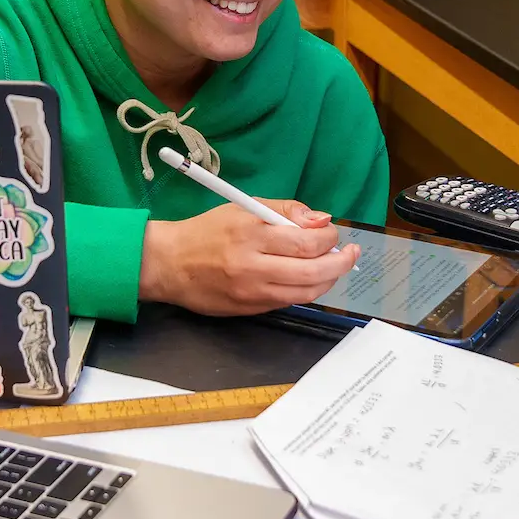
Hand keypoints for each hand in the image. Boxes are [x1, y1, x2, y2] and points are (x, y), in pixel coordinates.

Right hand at [140, 200, 362, 317]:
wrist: (169, 264)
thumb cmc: (207, 232)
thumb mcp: (243, 208)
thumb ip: (285, 211)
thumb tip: (322, 220)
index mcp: (251, 235)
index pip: (306, 242)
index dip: (329, 238)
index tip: (333, 233)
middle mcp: (253, 267)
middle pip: (313, 272)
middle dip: (340, 263)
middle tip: (350, 254)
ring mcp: (252, 293)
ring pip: (306, 293)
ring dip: (328, 280)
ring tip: (333, 266)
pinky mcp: (249, 310)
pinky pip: (288, 302)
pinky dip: (305, 289)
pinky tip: (307, 277)